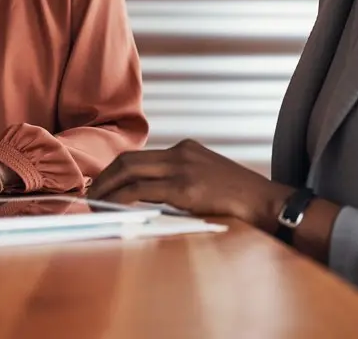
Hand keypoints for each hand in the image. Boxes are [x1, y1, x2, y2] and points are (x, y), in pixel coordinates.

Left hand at [89, 140, 292, 230]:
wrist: (269, 204)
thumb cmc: (241, 201)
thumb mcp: (208, 181)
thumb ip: (182, 182)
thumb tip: (149, 199)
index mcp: (186, 149)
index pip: (140, 156)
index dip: (115, 170)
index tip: (100, 184)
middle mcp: (181, 153)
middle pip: (129, 160)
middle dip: (103, 177)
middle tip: (88, 194)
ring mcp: (183, 168)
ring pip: (130, 171)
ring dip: (107, 187)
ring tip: (93, 203)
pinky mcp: (185, 188)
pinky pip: (141, 190)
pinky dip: (121, 198)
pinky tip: (111, 208)